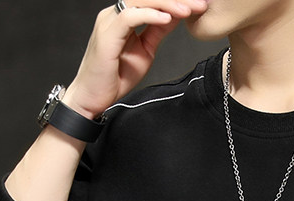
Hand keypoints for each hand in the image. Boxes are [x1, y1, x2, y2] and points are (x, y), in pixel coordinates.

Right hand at [63, 0, 208, 117]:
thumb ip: (157, 31)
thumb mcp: (145, 51)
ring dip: (167, 4)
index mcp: (124, 16)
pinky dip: (150, 15)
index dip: (175, 1)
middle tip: (200, 4)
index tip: (199, 5)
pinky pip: (129, 16)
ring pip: (140, 1)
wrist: (93, 97)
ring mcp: (109, 22)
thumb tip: (174, 17)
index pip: (152, 0)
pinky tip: (168, 19)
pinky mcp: (106, 34)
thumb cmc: (115, 77)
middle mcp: (115, 14)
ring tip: (188, 9)